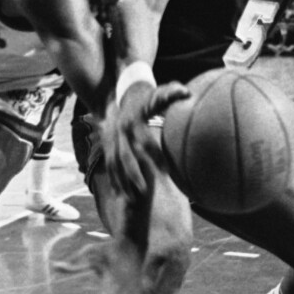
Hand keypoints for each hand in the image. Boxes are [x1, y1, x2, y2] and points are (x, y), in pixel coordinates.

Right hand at [103, 79, 190, 197]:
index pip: (145, 141)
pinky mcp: (106, 145)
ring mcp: (111, 139)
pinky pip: (108, 165)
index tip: (166, 172)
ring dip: (121, 182)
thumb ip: (172, 93)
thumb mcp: (158, 93)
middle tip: (144, 191)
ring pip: (113, 163)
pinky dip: (113, 180)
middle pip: (125, 156)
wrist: (121, 94)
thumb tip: (186, 93)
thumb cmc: (146, 97)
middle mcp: (120, 132)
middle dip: (133, 174)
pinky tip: (119, 195)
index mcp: (134, 121)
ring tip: (131, 200)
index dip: (155, 156)